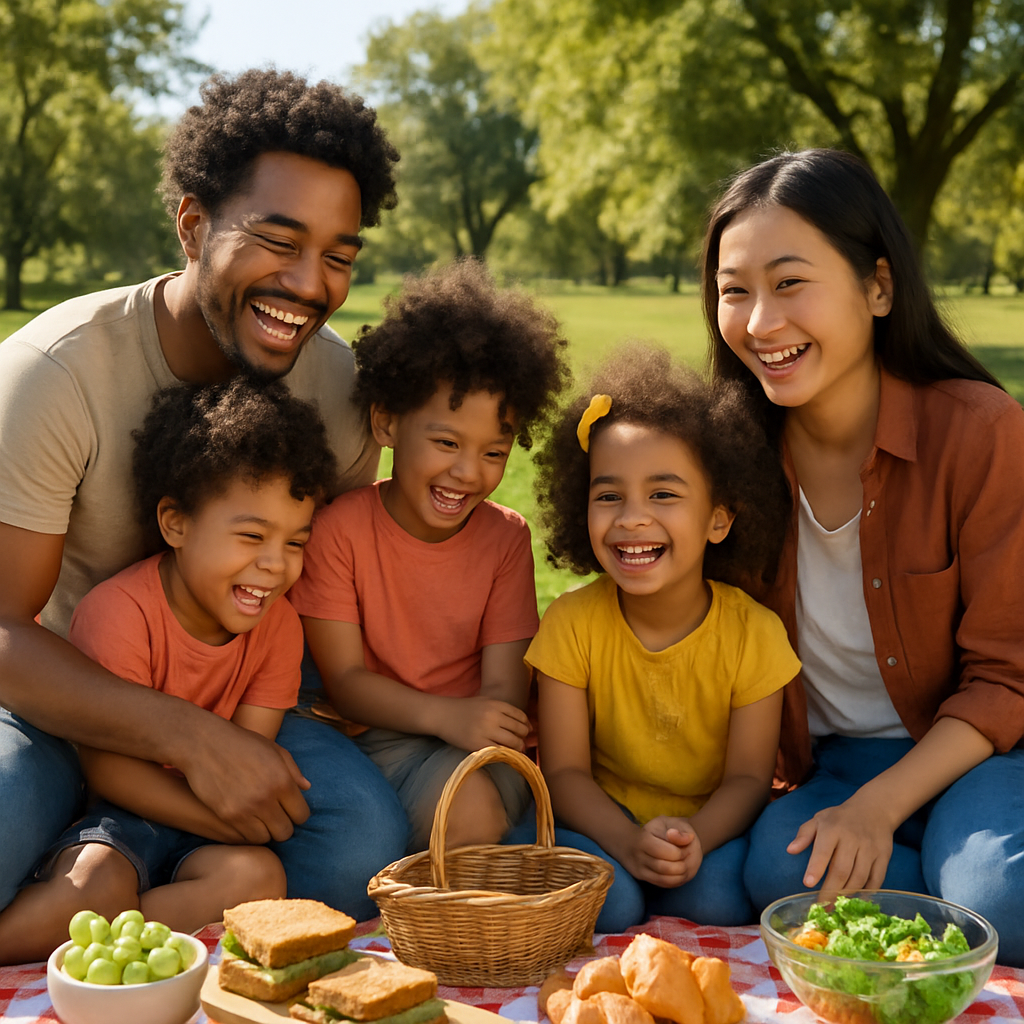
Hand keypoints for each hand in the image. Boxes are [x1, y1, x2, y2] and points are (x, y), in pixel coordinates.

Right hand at [181, 716, 310, 843]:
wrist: (205, 744)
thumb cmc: (242, 743)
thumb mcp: (274, 750)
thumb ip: (293, 770)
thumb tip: (306, 787)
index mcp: (282, 781)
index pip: (302, 814)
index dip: (298, 813)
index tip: (290, 809)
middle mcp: (267, 798)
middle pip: (285, 832)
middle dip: (284, 825)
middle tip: (276, 816)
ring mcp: (246, 809)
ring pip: (266, 838)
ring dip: (265, 830)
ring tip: (260, 818)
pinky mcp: (227, 816)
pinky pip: (246, 837)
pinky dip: (248, 832)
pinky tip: (246, 820)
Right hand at [435, 696, 529, 752]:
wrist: (443, 715)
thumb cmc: (465, 709)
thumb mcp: (485, 702)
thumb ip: (504, 710)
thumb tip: (526, 724)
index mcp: (496, 704)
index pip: (520, 716)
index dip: (526, 725)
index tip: (526, 731)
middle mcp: (493, 716)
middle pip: (519, 729)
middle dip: (524, 737)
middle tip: (522, 742)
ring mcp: (485, 730)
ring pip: (513, 742)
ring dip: (518, 748)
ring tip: (516, 750)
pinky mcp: (477, 744)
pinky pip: (499, 751)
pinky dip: (506, 754)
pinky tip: (504, 754)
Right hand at [617, 816, 701, 887]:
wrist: (636, 839)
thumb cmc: (660, 829)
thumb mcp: (669, 823)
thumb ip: (680, 831)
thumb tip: (689, 838)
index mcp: (643, 839)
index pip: (663, 852)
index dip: (679, 852)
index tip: (686, 849)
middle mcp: (637, 856)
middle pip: (664, 868)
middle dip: (681, 865)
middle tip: (687, 859)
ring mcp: (638, 869)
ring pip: (663, 880)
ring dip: (679, 875)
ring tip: (685, 865)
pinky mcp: (642, 878)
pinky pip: (661, 884)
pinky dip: (674, 881)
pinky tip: (679, 872)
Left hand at [787, 794, 894, 901]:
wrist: (874, 810)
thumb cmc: (840, 818)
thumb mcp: (818, 820)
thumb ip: (804, 835)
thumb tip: (790, 850)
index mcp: (833, 829)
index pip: (823, 851)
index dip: (816, 868)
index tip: (807, 884)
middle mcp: (853, 839)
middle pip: (842, 870)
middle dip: (831, 891)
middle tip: (821, 907)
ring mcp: (870, 849)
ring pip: (859, 878)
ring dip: (847, 895)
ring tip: (835, 907)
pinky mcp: (884, 857)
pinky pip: (876, 880)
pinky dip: (866, 893)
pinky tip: (856, 901)